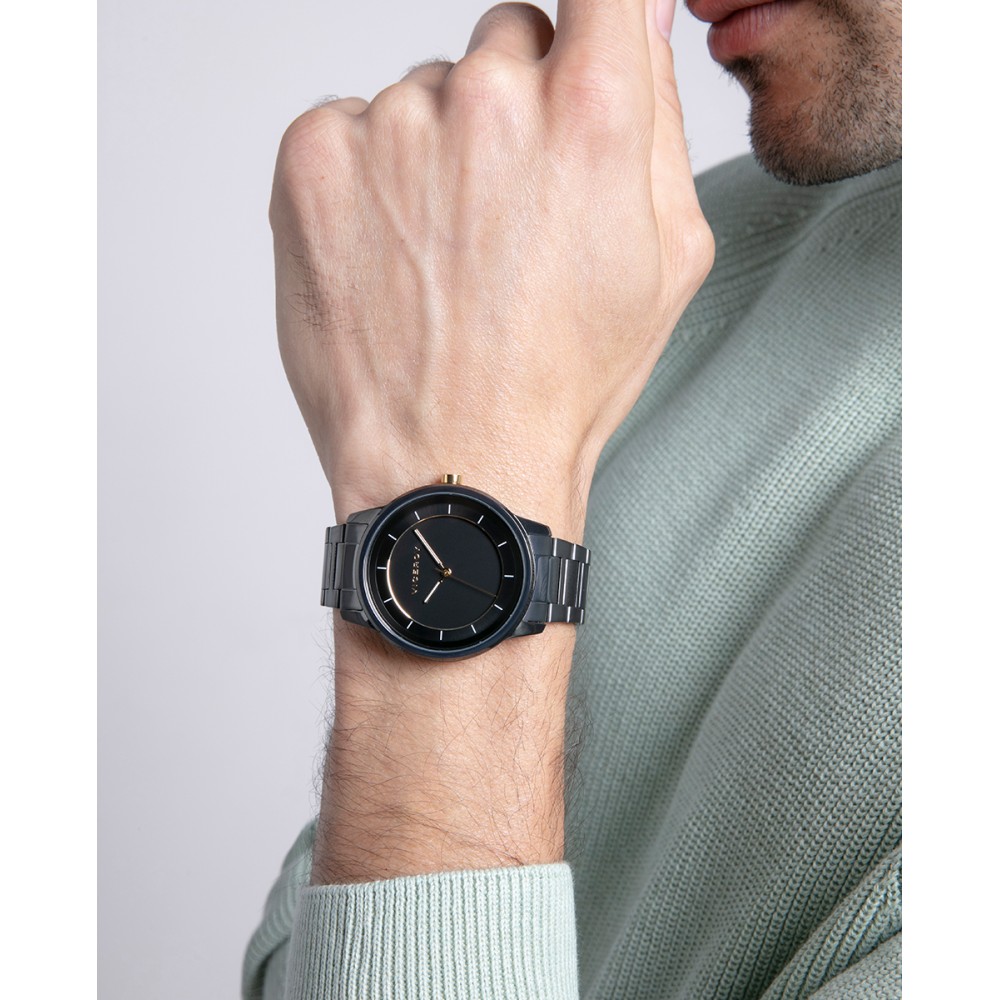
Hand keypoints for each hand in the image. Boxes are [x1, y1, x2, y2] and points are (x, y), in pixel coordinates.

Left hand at [269, 0, 713, 534]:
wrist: (453, 465)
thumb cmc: (562, 381)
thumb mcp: (668, 262)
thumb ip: (662, 121)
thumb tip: (637, 25)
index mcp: (593, 118)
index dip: (591, 23)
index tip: (576, 62)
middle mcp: (488, 103)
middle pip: (508, 40)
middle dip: (517, 106)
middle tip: (508, 214)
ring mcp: (392, 127)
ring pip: (426, 92)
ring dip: (437, 150)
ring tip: (445, 257)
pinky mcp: (314, 158)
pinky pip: (352, 125)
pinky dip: (369, 176)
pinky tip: (393, 257)